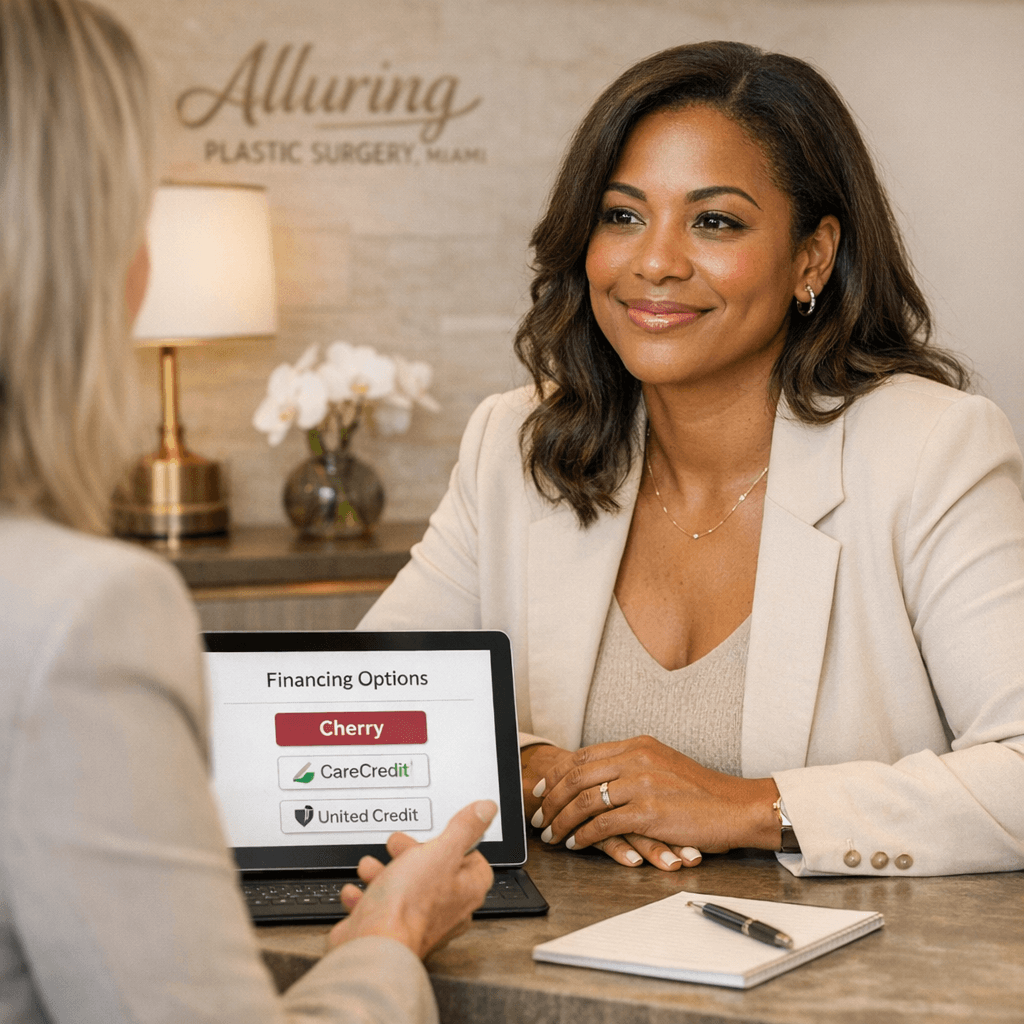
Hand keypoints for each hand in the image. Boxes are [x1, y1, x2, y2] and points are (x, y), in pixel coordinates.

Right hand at [327, 800, 495, 958]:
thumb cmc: (409, 903)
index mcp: (467, 890)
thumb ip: (464, 829)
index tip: (438, 834)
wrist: (374, 944)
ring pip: (405, 891)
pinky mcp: (392, 934)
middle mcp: (448, 911)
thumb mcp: (441, 852)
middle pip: (435, 873)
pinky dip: (367, 899)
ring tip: (370, 866)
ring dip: (384, 874)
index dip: (454, 844)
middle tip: (397, 846)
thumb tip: (486, 809)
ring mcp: (419, 925)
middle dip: (410, 855)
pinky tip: (357, 892)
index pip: (473, 860)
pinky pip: (380, 912)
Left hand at [531, 736, 779, 862]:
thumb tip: (602, 778)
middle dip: (551, 799)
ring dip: (562, 821)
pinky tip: (577, 845)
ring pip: (585, 801)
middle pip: (576, 776)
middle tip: (538, 817)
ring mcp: (642, 784)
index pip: (583, 756)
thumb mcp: (664, 765)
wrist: (737, 807)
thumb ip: (634, 766)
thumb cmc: (703, 792)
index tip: (541, 789)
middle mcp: (636, 758)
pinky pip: (603, 824)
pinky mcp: (649, 812)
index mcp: (638, 745)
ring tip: (552, 835)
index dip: (556, 774)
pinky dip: (584, 836)